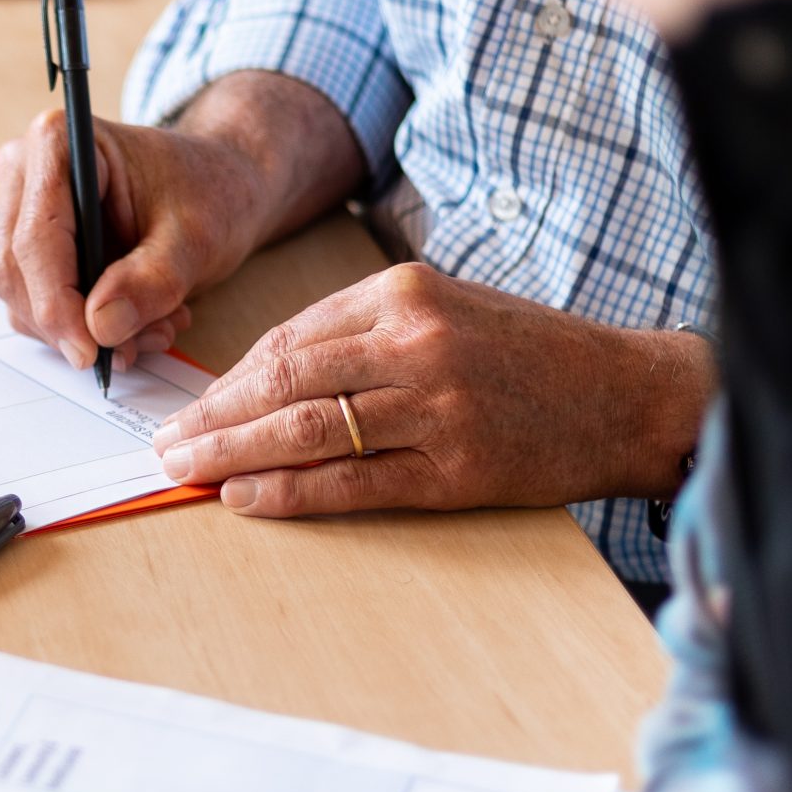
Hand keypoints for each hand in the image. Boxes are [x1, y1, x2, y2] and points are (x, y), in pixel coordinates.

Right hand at [0, 70, 364, 373]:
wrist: (219, 186)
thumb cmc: (209, 192)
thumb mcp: (196, 237)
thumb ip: (151, 280)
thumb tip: (101, 326)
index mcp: (59, 142)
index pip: (37, 238)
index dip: (57, 302)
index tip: (90, 351)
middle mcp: (26, 170)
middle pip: (18, 271)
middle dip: (73, 323)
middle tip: (135, 347)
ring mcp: (22, 210)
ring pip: (22, 297)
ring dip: (82, 332)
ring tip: (153, 330)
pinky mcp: (31, 249)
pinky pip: (36, 306)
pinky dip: (83, 330)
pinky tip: (138, 325)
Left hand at [148, 262, 712, 513]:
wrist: (626, 394)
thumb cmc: (527, 353)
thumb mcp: (444, 310)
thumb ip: (361, 333)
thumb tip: (264, 378)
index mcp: (403, 293)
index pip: (287, 338)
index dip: (227, 380)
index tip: (189, 406)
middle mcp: (415, 342)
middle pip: (282, 381)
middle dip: (212, 417)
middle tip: (166, 444)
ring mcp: (435, 407)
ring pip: (306, 429)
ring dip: (233, 454)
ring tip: (188, 471)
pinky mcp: (456, 468)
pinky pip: (351, 482)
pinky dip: (289, 492)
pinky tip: (246, 498)